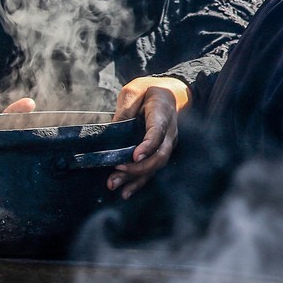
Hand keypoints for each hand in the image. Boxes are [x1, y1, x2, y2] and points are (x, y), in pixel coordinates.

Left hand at [107, 76, 189, 197]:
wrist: (170, 93)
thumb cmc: (149, 91)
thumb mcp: (134, 91)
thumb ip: (125, 108)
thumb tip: (113, 130)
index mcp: (162, 113)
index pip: (158, 132)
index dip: (148, 146)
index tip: (135, 156)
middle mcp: (169, 132)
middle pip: (160, 156)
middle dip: (138, 168)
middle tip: (116, 170)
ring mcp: (167, 144)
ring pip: (156, 166)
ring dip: (135, 178)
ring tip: (114, 185)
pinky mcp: (161, 152)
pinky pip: (153, 169)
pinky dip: (139, 182)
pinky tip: (126, 191)